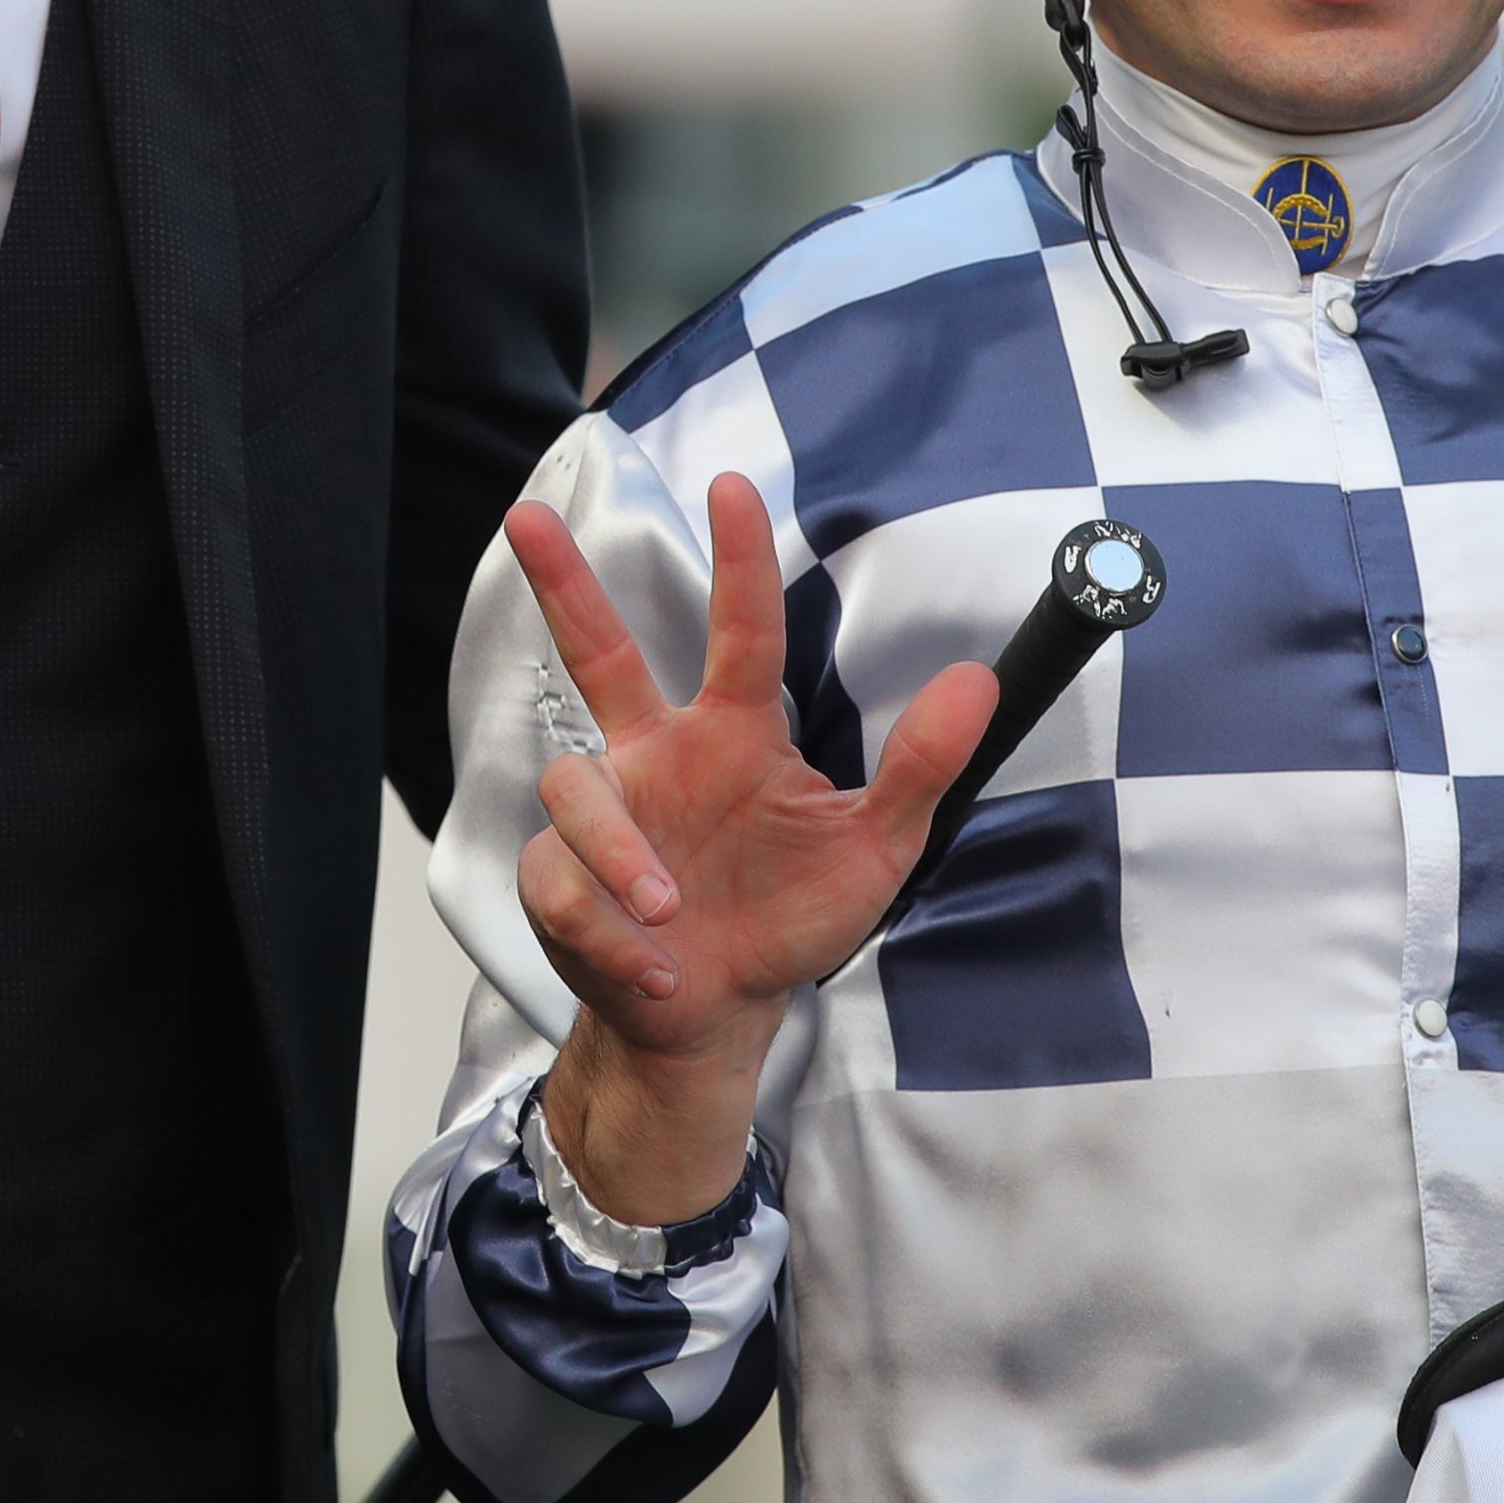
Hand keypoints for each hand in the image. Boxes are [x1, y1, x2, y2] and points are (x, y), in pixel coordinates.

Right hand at [510, 474, 992, 1220]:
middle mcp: (659, 755)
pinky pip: (565, 882)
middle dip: (561, 584)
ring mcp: (606, 814)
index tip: (731, 486)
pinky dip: (611, 928)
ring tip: (671, 912)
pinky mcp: (560, 877)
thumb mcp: (875, 848)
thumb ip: (920, 764)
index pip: (740, 632)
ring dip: (622, 856)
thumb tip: (977, 680)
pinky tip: (655, 967)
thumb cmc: (789, 916)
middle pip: (599, 653)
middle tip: (526, 517)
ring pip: (576, 790)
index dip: (737, 559)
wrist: (718, 1017)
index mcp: (733, 736)